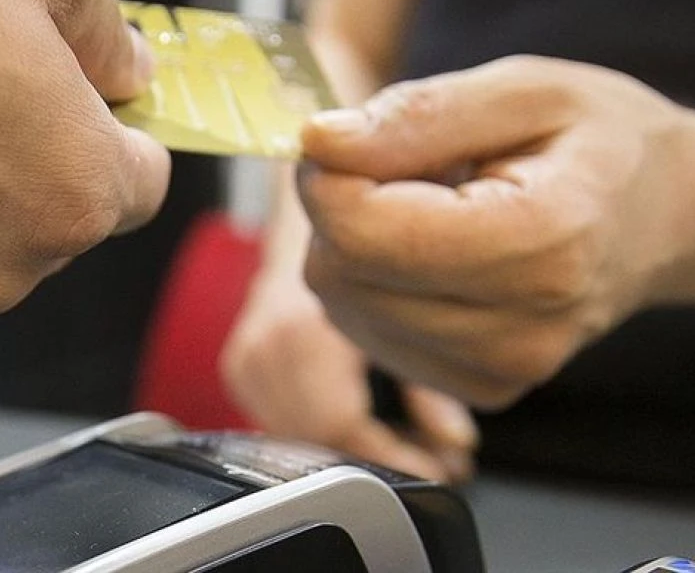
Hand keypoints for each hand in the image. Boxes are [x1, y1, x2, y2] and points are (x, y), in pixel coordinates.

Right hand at [220, 269, 477, 481]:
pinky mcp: (238, 367)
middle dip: (375, 461)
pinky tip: (355, 424)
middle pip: (315, 438)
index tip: (434, 470)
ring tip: (397, 445)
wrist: (315, 224)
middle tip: (424, 461)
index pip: (339, 424)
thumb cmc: (367, 261)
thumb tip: (456, 444)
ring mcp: (246, 356)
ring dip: (345, 453)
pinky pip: (275, 424)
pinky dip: (316, 433)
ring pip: (294, 438)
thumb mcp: (413, 319)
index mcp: (305, 329)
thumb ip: (433, 390)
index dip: (392, 458)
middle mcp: (267, 343)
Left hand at [298, 55, 694, 407]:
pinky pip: (369, 333)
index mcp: (541, 242)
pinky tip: (433, 252)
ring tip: (432, 208)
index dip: (328, 176)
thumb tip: (320, 143)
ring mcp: (502, 370)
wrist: (668, 216)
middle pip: (343, 274)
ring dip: (357, 246)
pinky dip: (376, 284)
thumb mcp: (523, 89)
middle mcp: (523, 327)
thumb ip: (417, 116)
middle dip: (341, 208)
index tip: (350, 138)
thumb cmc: (601, 144)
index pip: (362, 232)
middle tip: (404, 167)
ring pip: (343, 307)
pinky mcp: (482, 388)